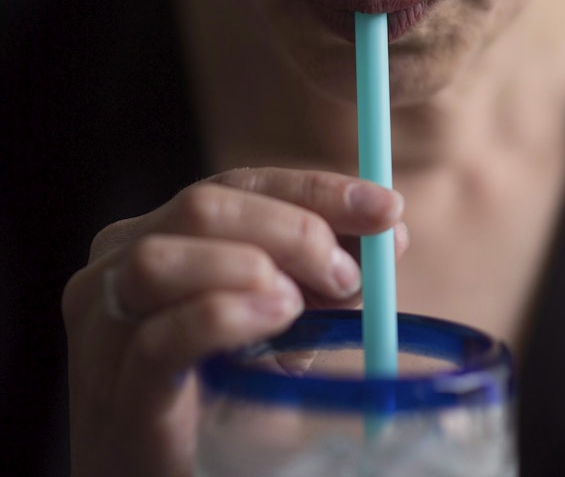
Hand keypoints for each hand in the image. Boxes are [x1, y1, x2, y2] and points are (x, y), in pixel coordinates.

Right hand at [62, 167, 407, 476]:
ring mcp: (104, 329)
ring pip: (159, 260)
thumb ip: (328, 272)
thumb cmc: (232, 392)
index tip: (385, 207)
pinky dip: (225, 316)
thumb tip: (390, 229)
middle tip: (349, 276)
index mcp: (162, 237)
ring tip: (301, 305)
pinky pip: (162, 337)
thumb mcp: (287, 318)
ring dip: (251, 266)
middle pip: (202, 207)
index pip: (238, 185)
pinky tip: (276, 316)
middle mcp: (119, 268)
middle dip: (292, 230)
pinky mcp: (117, 392)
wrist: (184, 473)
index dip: (315, 190)